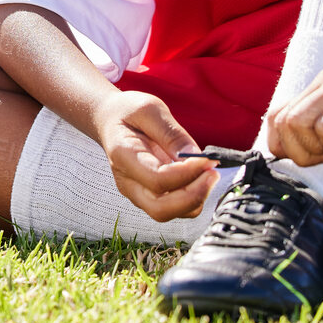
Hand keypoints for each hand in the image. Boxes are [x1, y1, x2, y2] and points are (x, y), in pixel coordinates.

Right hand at [92, 91, 216, 221]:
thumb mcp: (150, 109)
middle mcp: (127, 182)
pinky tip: (200, 178)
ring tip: (209, 173)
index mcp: (124, 156)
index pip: (157, 180)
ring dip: (195, 199)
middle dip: (193, 196)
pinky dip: (192, 199)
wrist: (110, 120)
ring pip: (169, 213)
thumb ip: (172, 133)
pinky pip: (173, 208)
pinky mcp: (148, 195)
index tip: (207, 159)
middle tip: (212, 173)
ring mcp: (136, 193)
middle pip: (160, 209)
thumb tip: (196, 157)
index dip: (187, 174)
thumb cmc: (129, 112)